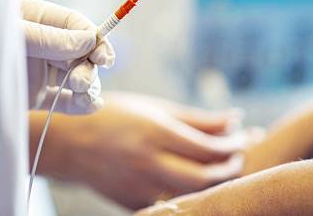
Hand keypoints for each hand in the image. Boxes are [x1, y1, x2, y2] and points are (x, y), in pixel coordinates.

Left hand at [20, 0, 114, 113]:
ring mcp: (37, 71)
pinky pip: (61, 101)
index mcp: (36, 18)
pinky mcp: (31, 96)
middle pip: (81, 53)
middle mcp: (41, 44)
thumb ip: (49, 38)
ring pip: (76, 78)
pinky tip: (89, 106)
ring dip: (88, 88)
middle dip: (89, 69)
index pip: (76, 24)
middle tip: (79, 83)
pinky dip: (78, 105)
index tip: (103, 59)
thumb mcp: (13, 33)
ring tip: (84, 99)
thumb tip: (89, 41)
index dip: (95, 40)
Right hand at [30, 92, 262, 208]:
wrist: (69, 143)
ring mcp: (140, 188)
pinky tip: (194, 179)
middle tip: (237, 156)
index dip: (233, 144)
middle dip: (229, 167)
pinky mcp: (134, 203)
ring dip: (214, 182)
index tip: (243, 137)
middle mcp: (149, 163)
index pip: (208, 148)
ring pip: (192, 194)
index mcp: (155, 133)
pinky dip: (188, 193)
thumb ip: (196, 118)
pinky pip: (171, 202)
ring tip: (220, 167)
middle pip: (205, 177)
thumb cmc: (113, 116)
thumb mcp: (154, 108)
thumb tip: (235, 120)